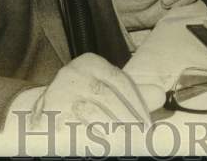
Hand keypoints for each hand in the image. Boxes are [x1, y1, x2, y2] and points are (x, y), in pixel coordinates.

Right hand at [27, 53, 164, 130]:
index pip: (120, 80)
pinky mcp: (49, 113)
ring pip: (91, 112)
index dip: (137, 102)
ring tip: (125, 140)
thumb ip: (133, 93)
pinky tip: (101, 143)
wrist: (46, 107)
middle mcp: (73, 73)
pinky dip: (90, 136)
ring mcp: (59, 92)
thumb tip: (160, 96)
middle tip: (141, 133)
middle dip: (127, 116)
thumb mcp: (106, 88)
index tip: (148, 123)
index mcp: (91, 63)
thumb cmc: (82, 96)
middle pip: (107, 95)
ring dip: (111, 128)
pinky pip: (73, 127)